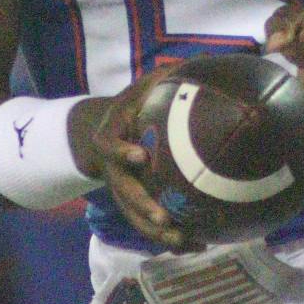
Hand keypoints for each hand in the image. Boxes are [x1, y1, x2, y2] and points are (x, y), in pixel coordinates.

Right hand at [67, 65, 194, 250]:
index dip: (122, 152)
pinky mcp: (134, 205)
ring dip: (158, 233)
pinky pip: (149, 225)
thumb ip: (166, 76)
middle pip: (123, 194)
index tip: (140, 156)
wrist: (101, 132)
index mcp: (111, 138)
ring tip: (186, 242)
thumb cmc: (130, 105)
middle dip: (142, 208)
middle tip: (163, 218)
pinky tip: (199, 245)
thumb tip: (203, 59)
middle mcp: (114, 170)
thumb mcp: (141, 86)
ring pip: (135, 218)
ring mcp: (122, 191)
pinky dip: (171, 237)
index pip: (109, 147)